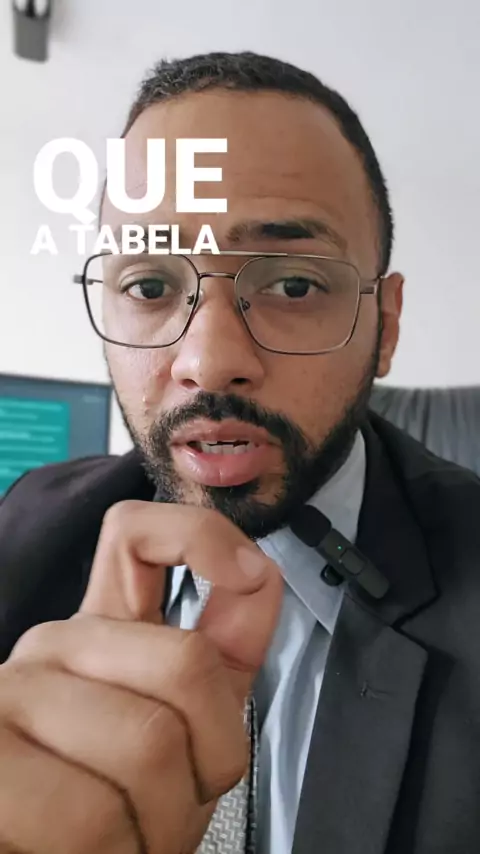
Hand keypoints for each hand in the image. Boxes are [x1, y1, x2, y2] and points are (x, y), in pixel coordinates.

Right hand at [0, 500, 282, 852]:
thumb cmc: (117, 808)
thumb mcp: (189, 731)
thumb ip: (222, 659)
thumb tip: (261, 575)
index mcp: (104, 631)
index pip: (134, 534)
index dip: (200, 536)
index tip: (248, 572)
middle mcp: (55, 646)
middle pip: (186, 660)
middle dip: (213, 758)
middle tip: (178, 803)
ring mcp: (12, 694)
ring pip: (149, 744)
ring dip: (164, 825)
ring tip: (132, 839)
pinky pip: (90, 814)